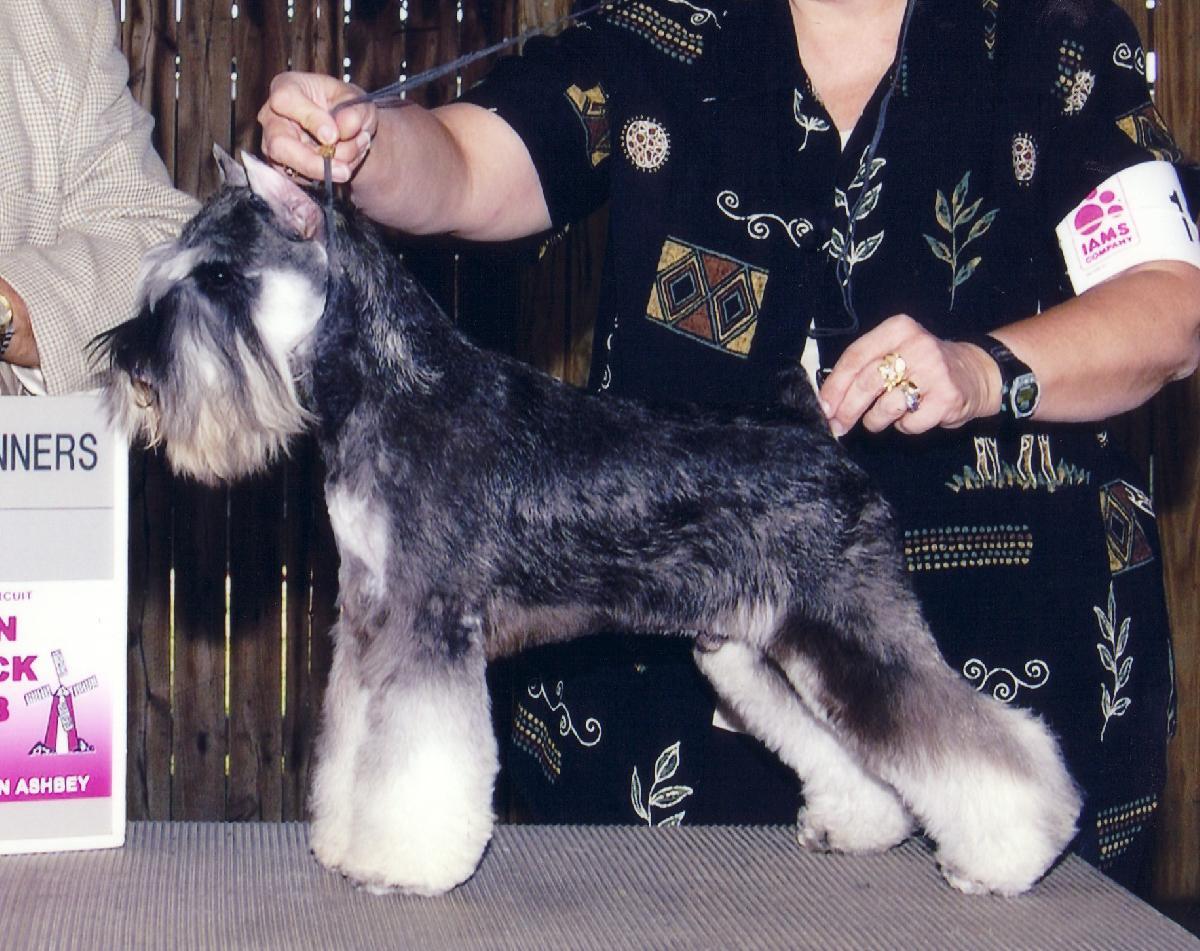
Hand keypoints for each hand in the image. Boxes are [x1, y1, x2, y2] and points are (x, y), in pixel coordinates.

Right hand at [257, 72, 377, 183]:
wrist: (351, 130)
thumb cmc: (348, 106)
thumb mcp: (358, 101)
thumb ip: (354, 112)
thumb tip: (345, 127)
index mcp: (286, 87)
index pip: (284, 101)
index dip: (310, 119)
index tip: (334, 135)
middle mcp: (273, 119)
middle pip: (279, 145)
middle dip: (313, 162)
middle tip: (344, 171)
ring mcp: (276, 147)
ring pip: (295, 167)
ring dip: (332, 168)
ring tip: (359, 150)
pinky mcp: (286, 170)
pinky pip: (306, 180)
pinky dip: (332, 176)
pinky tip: (349, 163)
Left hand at [818, 314, 1000, 436]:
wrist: (977, 372)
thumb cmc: (923, 365)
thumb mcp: (895, 351)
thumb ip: (864, 368)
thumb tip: (828, 401)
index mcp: (899, 328)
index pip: (856, 357)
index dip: (835, 386)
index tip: (823, 407)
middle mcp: (918, 345)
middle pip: (867, 382)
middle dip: (846, 409)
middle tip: (837, 426)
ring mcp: (935, 371)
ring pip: (886, 407)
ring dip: (875, 420)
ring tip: (879, 419)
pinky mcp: (948, 398)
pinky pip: (910, 423)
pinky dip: (905, 426)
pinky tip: (913, 416)